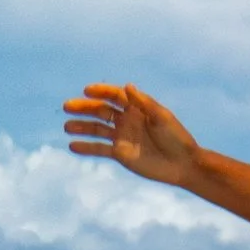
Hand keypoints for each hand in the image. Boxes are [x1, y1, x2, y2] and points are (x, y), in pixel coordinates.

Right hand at [62, 84, 202, 187]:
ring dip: (82, 127)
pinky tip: (72, 145)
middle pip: (101, 111)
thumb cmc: (176, 137)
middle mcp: (127, 120)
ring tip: (66, 126)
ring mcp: (122, 137)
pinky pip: (100, 149)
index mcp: (137, 108)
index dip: (101, 91)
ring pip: (97, 129)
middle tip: (67, 106)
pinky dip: (87, 147)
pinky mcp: (120, 154)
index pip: (115, 96)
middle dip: (84, 108)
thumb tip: (127, 85)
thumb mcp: (161, 117)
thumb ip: (143, 103)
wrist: (182, 164)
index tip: (87, 90)